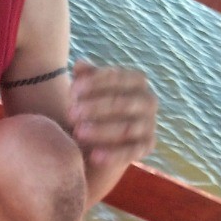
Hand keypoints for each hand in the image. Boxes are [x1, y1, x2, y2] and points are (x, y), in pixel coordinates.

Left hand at [68, 59, 156, 196]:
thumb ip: (85, 77)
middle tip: (71, 113)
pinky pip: (132, 151)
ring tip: (77, 133)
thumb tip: (80, 64)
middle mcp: (148, 100)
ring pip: (127, 127)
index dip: (95, 82)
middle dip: (96, 107)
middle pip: (123, 102)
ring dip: (101, 130)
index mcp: (136, 81)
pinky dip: (114, 155)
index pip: (118, 77)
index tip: (72, 90)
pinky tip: (94, 157)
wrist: (97, 142)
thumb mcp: (85, 92)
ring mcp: (149, 124)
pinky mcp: (147, 147)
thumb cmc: (90, 109)